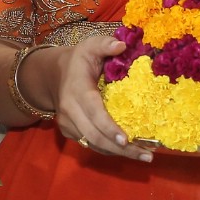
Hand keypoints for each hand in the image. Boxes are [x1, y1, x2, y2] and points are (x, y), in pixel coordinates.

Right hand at [51, 36, 153, 162]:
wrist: (51, 74)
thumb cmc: (78, 60)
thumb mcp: (89, 46)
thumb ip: (104, 44)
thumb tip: (122, 45)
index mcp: (77, 90)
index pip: (93, 112)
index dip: (109, 127)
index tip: (126, 139)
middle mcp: (69, 110)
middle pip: (95, 135)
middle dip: (121, 149)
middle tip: (147, 155)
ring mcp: (67, 123)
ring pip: (93, 144)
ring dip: (118, 153)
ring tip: (143, 156)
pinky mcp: (70, 131)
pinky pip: (91, 144)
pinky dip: (110, 149)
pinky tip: (128, 151)